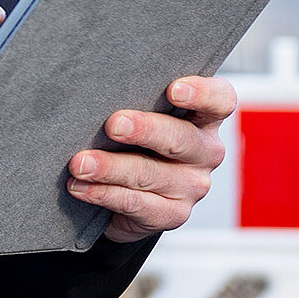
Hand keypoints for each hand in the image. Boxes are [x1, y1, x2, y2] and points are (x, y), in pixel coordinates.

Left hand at [66, 75, 235, 242]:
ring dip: (109, 167)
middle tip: (113, 125)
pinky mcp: (172, 214)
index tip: (173, 90)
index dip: (202, 94)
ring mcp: (191, 186)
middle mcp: (205, 151)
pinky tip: (80, 186)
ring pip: (149, 174)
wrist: (128, 187)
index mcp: (203, 117)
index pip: (219, 100)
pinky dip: (103, 193)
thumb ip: (132, 95)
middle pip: (180, 138)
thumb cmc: (133, 134)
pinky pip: (136, 204)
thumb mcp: (140, 110)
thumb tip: (94, 83)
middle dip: (144, 130)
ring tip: (79, 163)